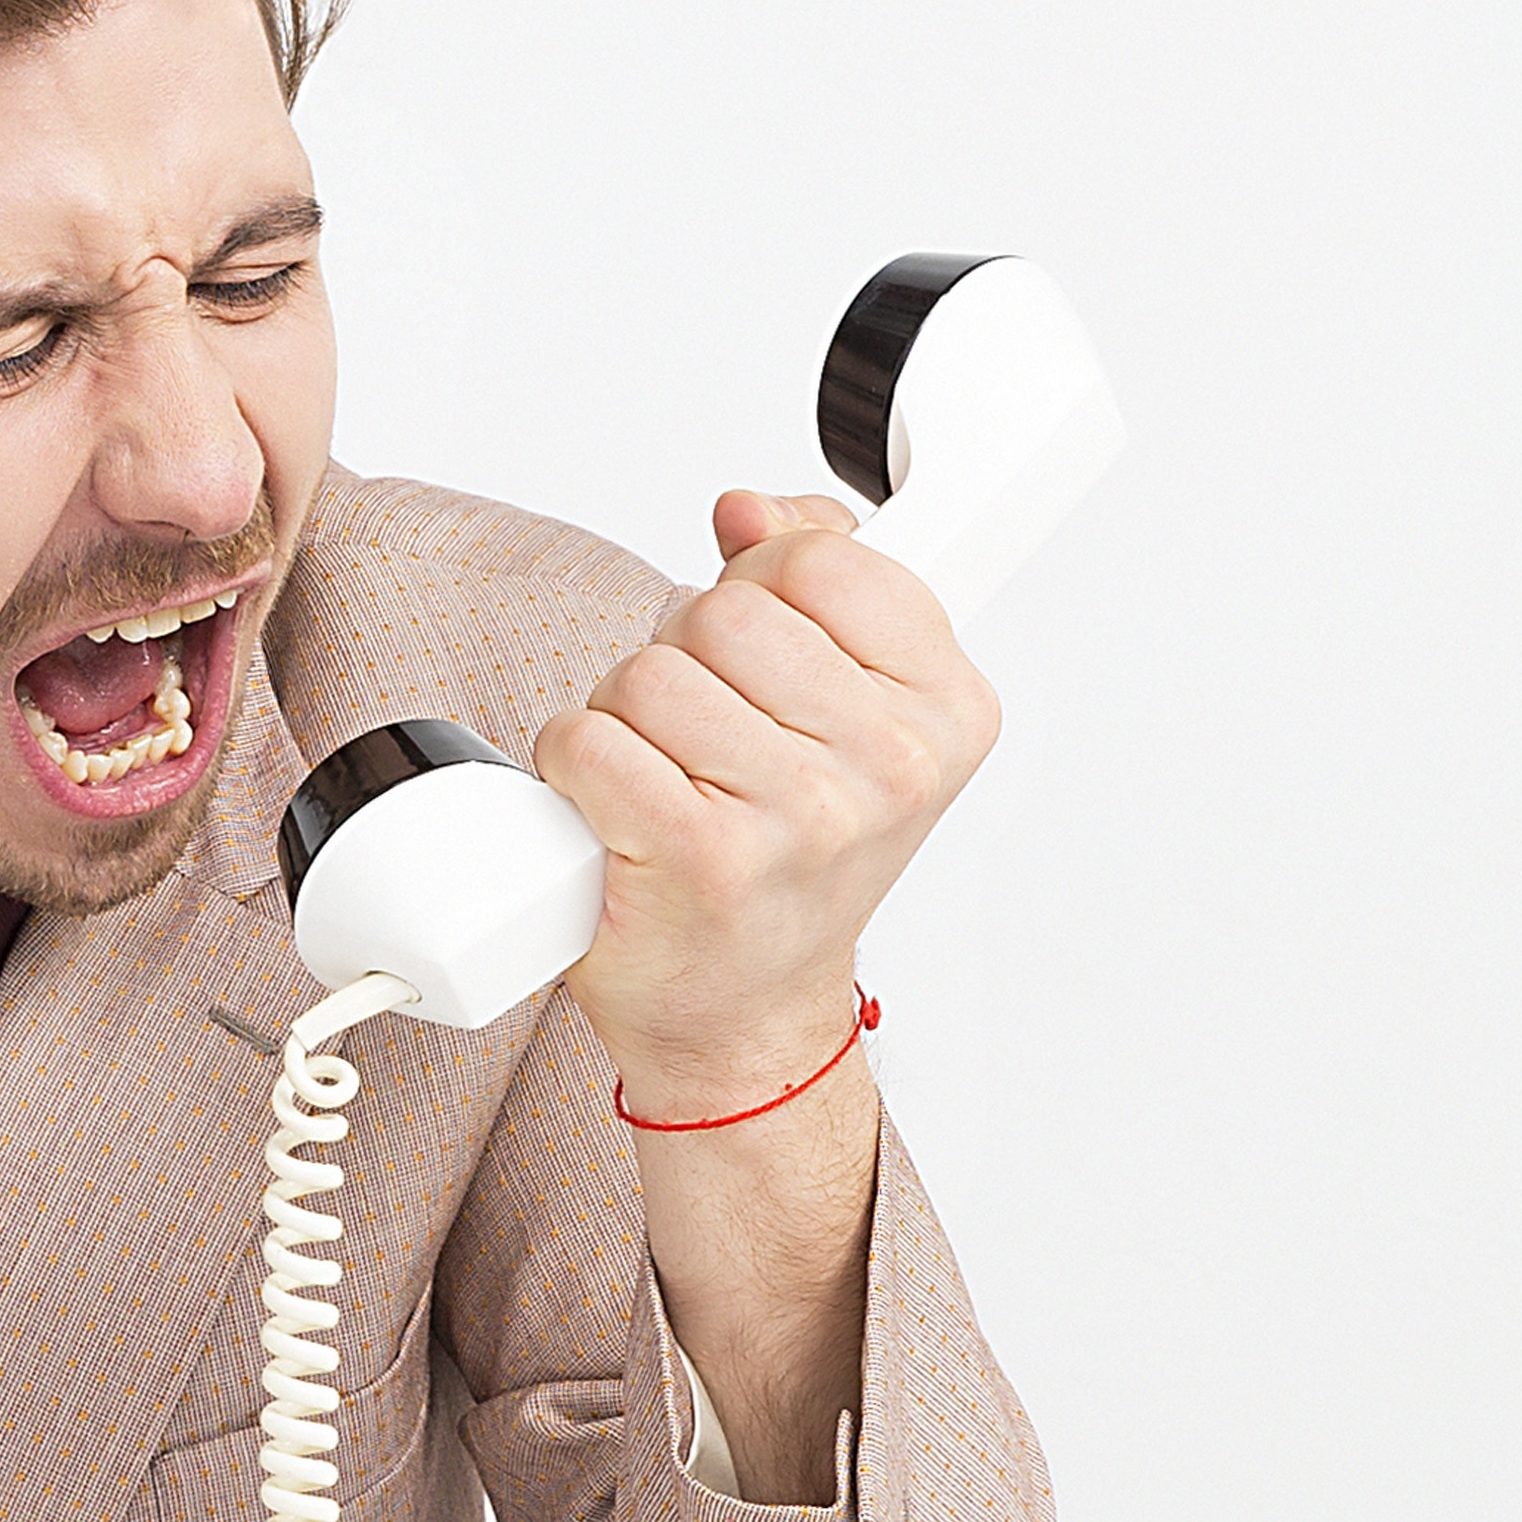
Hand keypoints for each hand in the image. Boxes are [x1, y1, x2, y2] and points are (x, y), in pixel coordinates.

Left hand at [531, 488, 999, 1116]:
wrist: (746, 1012)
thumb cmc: (790, 859)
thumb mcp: (849, 710)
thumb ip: (819, 579)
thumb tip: (748, 509)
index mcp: (947, 710)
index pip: (822, 557)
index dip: (763, 586)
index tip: (769, 648)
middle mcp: (889, 765)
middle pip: (723, 613)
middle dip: (685, 656)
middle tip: (704, 734)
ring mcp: (799, 815)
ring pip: (647, 674)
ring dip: (625, 716)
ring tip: (665, 778)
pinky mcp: (700, 858)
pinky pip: (590, 740)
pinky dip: (574, 765)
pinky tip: (616, 810)